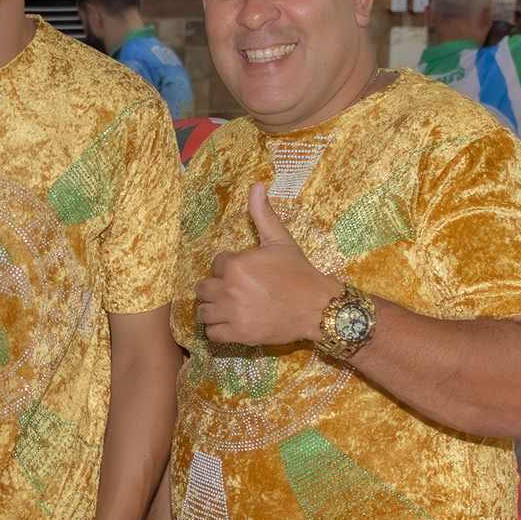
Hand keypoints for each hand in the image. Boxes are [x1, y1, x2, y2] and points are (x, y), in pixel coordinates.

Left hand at [196, 184, 341, 346]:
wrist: (318, 307)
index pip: (215, 263)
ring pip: (203, 311)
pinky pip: (211, 333)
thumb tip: (256, 185)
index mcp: (235, 264)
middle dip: (216, 287)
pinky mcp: (237, 334)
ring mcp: (231, 313)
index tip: (246, 273)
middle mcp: (229, 288)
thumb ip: (263, 214)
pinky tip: (233, 322)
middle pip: (203, 287)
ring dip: (213, 309)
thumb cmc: (299, 273)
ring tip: (231, 307)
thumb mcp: (280, 240)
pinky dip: (219, 329)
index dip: (229, 267)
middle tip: (236, 291)